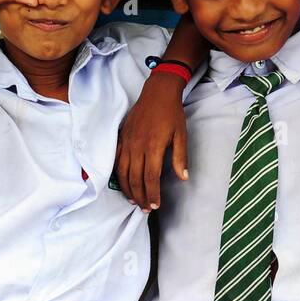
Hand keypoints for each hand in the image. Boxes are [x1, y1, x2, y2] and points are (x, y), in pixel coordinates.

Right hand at [116, 73, 188, 210]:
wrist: (158, 92)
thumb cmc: (172, 113)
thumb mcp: (181, 134)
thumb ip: (180, 157)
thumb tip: (183, 178)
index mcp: (153, 146)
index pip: (150, 177)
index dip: (152, 194)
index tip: (155, 205)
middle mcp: (137, 146)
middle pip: (135, 178)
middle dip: (140, 196)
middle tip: (146, 208)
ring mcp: (127, 141)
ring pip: (123, 171)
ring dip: (128, 189)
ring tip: (134, 200)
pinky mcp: (122, 137)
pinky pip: (116, 160)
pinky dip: (118, 174)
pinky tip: (123, 183)